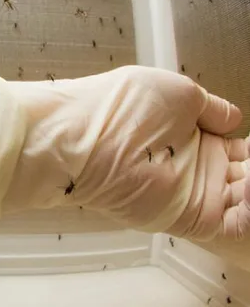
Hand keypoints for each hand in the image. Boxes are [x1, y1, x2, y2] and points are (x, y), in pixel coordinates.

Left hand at [0, 66, 249, 240]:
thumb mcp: (178, 91)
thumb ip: (210, 107)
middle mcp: (191, 163)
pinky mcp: (190, 216)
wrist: (82, 135)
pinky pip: (236, 223)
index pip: (236, 145)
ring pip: (244, 199)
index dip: (249, 147)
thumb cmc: (121, 104)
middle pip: (242, 173)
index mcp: (191, 131)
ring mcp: (192, 191)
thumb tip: (233, 116)